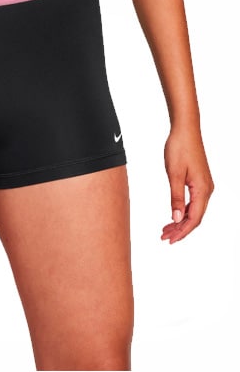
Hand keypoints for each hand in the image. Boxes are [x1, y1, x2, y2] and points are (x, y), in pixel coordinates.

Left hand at [161, 128, 213, 243]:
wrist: (185, 131)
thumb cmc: (179, 149)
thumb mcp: (174, 174)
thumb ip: (176, 197)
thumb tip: (177, 218)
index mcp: (203, 189)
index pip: (194, 218)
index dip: (182, 232)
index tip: (169, 240)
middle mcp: (207, 190)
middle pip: (195, 217)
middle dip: (180, 230)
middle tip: (164, 238)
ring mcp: (204, 186)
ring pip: (194, 211)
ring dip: (180, 222)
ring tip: (165, 230)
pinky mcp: (199, 182)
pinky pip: (193, 202)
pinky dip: (183, 211)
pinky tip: (174, 216)